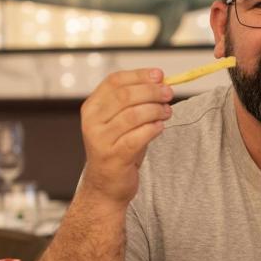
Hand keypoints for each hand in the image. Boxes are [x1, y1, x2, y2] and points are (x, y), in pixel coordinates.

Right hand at [78, 68, 173, 205]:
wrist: (105, 185)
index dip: (139, 75)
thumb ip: (135, 102)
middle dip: (152, 91)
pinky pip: (138, 136)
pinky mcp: (114, 156)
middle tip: (169, 93)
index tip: (159, 75)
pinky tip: (160, 127)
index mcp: (92, 107)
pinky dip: (153, 129)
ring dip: (156, 110)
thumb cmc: (117, 149)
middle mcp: (92, 122)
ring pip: (133, 115)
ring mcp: (101, 140)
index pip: (115, 81)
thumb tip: (161, 82)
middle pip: (125, 95)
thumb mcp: (120, 121)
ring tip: (167, 111)